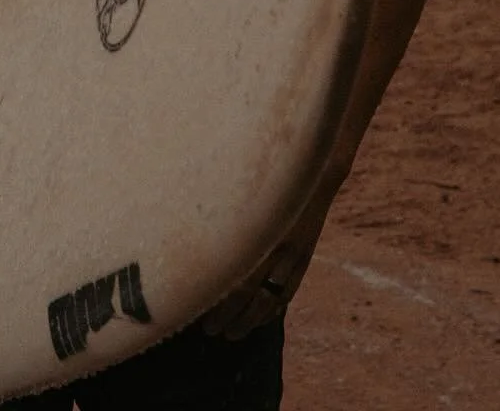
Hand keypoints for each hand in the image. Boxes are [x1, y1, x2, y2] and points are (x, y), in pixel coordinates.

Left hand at [200, 187, 333, 340]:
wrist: (311, 165)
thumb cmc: (262, 172)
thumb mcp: (237, 189)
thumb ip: (219, 214)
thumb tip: (188, 236)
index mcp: (258, 232)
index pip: (236, 280)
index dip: (218, 303)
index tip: (200, 319)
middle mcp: (277, 246)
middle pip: (249, 292)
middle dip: (228, 315)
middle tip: (210, 332)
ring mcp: (293, 253)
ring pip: (271, 298)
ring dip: (250, 319)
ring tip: (232, 334)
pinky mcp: (304, 254)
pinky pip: (289, 290)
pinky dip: (274, 308)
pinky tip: (262, 319)